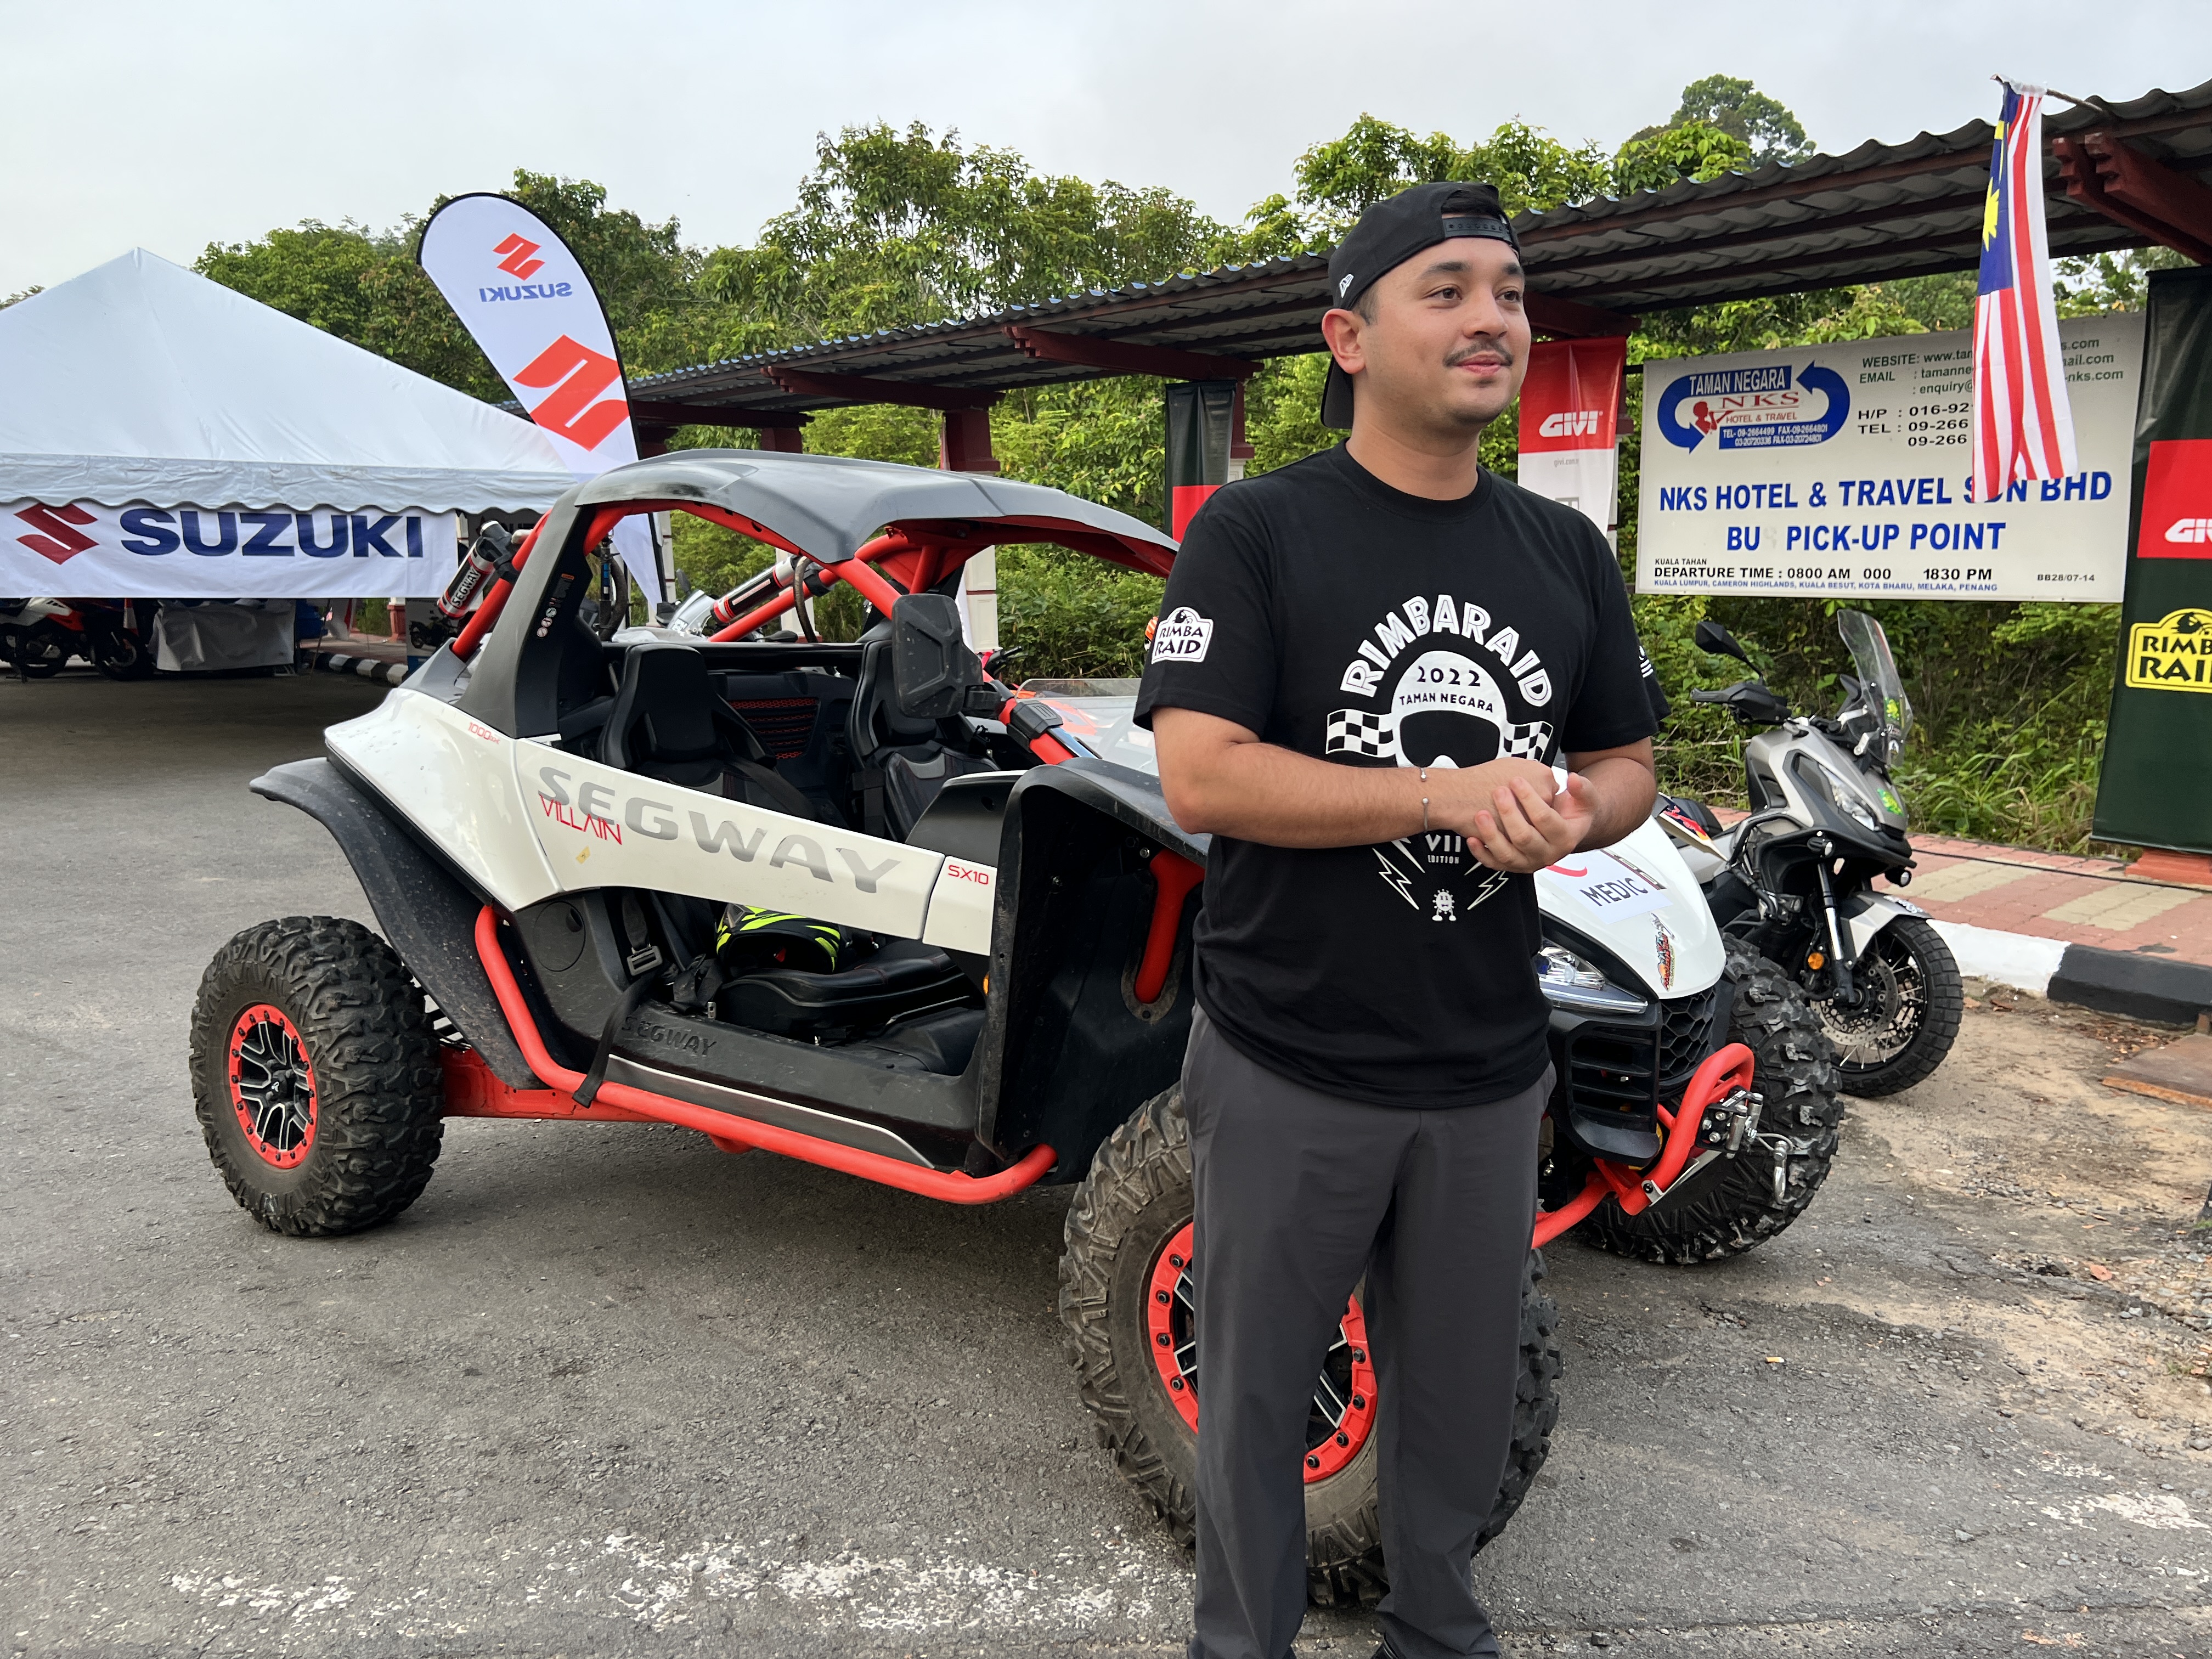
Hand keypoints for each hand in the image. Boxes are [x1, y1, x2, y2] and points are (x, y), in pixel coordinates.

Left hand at [1465, 770, 1594, 873]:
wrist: (1566, 829)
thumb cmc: (1573, 812)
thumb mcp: (1585, 798)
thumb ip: (1582, 788)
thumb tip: (1574, 780)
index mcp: (1565, 838)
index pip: (1545, 819)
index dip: (1530, 798)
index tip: (1516, 780)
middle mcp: (1547, 854)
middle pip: (1524, 837)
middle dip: (1509, 813)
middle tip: (1498, 791)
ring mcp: (1529, 863)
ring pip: (1507, 854)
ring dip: (1491, 835)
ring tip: (1480, 814)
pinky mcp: (1513, 866)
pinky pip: (1494, 864)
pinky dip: (1481, 853)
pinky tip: (1472, 838)